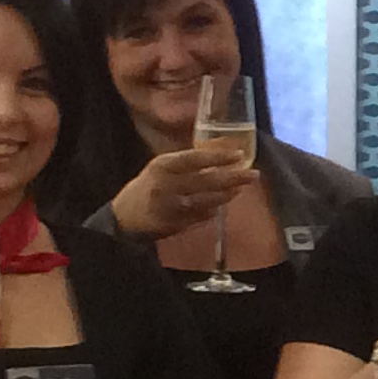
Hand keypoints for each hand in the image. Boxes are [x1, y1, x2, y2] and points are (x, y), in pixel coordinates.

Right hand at [112, 140, 254, 239]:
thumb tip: (221, 154)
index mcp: (163, 166)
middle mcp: (167, 185)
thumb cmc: (147, 187)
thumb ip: (187, 162)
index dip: (219, 156)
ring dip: (227, 194)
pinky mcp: (175, 224)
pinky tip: (223, 204)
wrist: (124, 218)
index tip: (239, 155)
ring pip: (207, 200)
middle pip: (206, 180)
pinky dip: (214, 210)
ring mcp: (172, 207)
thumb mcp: (161, 167)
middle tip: (253, 175)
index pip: (195, 158)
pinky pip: (201, 216)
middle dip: (233, 177)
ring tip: (241, 188)